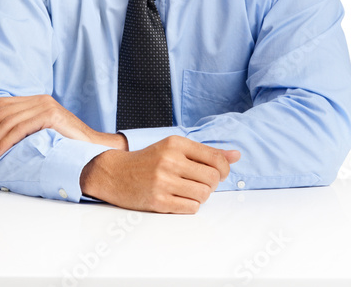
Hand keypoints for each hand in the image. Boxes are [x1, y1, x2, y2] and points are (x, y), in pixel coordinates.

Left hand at [0, 94, 126, 164]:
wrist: (92, 147)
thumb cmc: (66, 144)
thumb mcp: (40, 132)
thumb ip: (23, 127)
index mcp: (36, 100)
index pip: (1, 104)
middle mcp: (40, 99)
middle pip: (0, 112)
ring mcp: (46, 106)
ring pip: (7, 121)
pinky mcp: (51, 116)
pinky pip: (19, 128)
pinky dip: (5, 141)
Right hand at [80, 135, 240, 213]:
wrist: (114, 173)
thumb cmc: (148, 160)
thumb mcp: (175, 148)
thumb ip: (206, 152)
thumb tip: (236, 156)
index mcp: (176, 144)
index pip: (216, 159)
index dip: (224, 169)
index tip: (220, 173)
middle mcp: (170, 161)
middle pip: (212, 178)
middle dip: (212, 184)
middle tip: (201, 183)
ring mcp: (163, 182)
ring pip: (203, 194)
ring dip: (202, 196)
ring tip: (190, 190)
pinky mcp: (157, 201)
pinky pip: (190, 207)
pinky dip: (191, 205)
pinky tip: (180, 199)